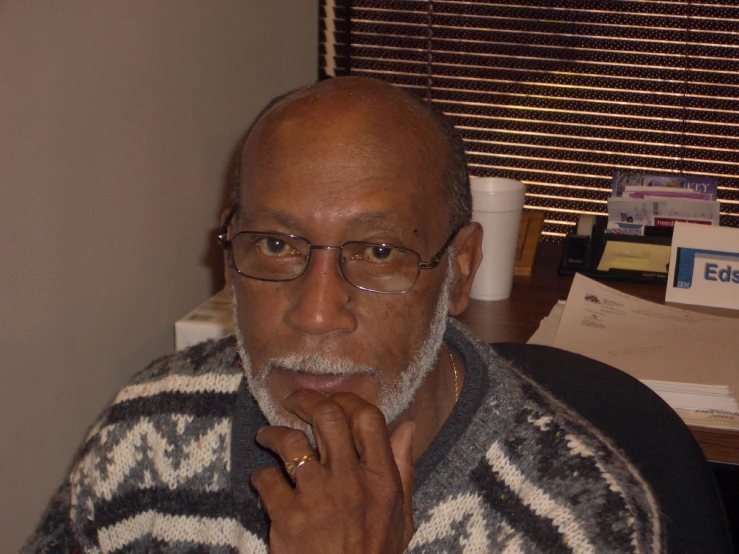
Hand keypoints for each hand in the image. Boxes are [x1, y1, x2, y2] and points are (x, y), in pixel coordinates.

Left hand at [251, 390, 414, 553]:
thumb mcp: (401, 516)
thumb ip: (403, 468)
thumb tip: (408, 426)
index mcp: (382, 480)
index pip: (368, 418)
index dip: (348, 399)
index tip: (333, 400)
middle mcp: (351, 482)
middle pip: (328, 416)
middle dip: (307, 400)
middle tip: (293, 401)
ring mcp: (318, 498)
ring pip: (290, 442)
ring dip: (274, 433)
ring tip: (267, 436)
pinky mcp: (287, 518)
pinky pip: (266, 479)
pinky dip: (260, 476)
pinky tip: (263, 480)